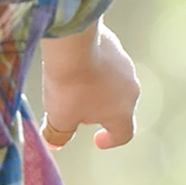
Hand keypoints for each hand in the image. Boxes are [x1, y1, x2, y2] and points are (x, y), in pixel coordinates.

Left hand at [39, 21, 138, 150]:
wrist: (72, 41)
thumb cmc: (69, 85)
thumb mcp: (60, 116)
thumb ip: (59, 133)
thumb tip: (55, 143)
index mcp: (122, 113)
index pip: (124, 134)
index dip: (111, 140)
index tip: (98, 140)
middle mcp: (131, 90)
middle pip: (118, 107)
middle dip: (98, 111)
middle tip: (76, 109)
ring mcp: (126, 65)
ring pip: (112, 83)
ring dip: (96, 87)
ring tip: (72, 82)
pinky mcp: (115, 45)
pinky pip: (105, 62)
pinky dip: (93, 66)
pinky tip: (74, 62)